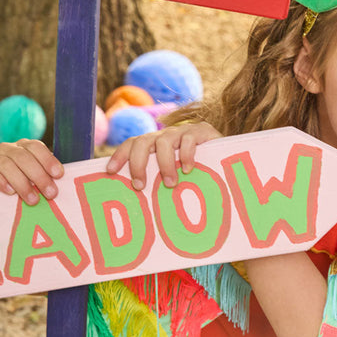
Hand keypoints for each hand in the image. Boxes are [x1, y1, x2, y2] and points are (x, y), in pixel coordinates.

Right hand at [0, 139, 63, 204]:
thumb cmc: (14, 186)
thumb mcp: (29, 179)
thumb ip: (42, 178)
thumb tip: (59, 186)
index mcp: (23, 147)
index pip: (36, 147)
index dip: (48, 160)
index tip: (59, 175)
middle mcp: (7, 148)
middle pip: (24, 157)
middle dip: (39, 176)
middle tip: (50, 194)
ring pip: (8, 164)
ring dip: (22, 183)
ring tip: (33, 200)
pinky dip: (0, 181)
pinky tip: (10, 192)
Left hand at [106, 122, 221, 189]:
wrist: (227, 156)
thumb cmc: (196, 172)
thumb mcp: (174, 174)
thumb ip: (159, 180)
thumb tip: (137, 204)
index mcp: (155, 144)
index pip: (131, 143)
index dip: (119, 155)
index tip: (109, 171)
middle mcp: (165, 135)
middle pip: (142, 141)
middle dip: (137, 164)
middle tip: (139, 186)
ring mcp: (183, 132)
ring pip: (164, 140)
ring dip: (164, 164)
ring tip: (170, 183)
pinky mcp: (202, 131)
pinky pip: (188, 139)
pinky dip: (185, 154)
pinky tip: (188, 169)